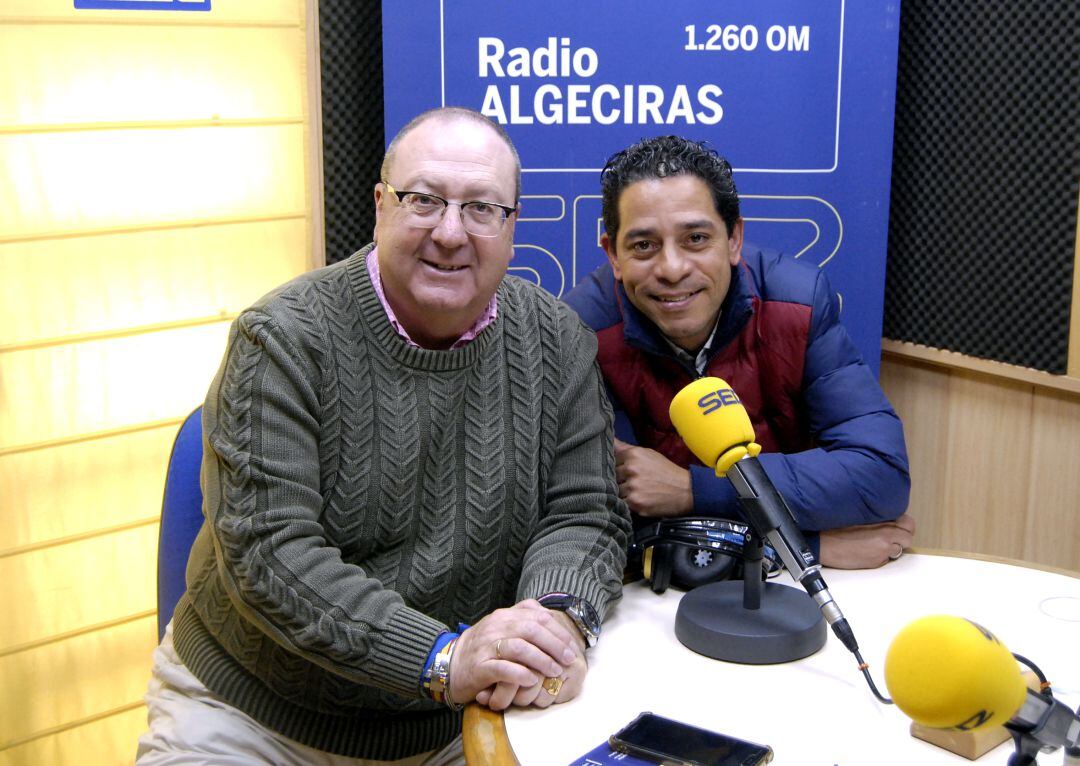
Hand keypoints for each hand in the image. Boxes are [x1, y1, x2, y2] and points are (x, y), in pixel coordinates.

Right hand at [449, 600, 577, 710]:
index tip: (572, 646)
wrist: (450, 664)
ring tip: (554, 671)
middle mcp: (496, 626)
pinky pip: (503, 668)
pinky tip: (532, 679)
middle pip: (532, 629)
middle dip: (555, 644)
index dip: (559, 631)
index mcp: (505, 615)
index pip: (538, 615)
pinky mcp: (479, 667)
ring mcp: (487, 645)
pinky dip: (520, 674)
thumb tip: (557, 625)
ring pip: (519, 647)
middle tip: (568, 659)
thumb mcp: (503, 628)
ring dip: (541, 660)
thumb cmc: (484, 649)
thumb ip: (525, 621)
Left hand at [613, 438, 692, 516]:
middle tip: (633, 482)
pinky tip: (639, 499)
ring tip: (637, 491)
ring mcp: (633, 487)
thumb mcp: (648, 454)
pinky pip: (621, 503)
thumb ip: (625, 448)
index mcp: (633, 455)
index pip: (610, 459)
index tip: (624, 470)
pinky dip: (627, 503)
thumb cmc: (666, 471)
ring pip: (615, 490)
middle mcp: (631, 469)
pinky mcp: (635, 503)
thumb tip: (609, 438)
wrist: (686, 491)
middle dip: (619, 479)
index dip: (616, 466)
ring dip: (623, 492)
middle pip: (611, 476)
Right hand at [819, 513, 915, 568]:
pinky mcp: (876, 562)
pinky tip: (866, 552)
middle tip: (890, 538)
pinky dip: (880, 556)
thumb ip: (877, 518)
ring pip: (898, 550)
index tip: (898, 526)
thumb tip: (889, 521)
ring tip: (875, 545)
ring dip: (891, 548)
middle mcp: (886, 536)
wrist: (823, 543)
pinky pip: (885, 559)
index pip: (908, 523)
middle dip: (902, 538)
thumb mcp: (858, 515)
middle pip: (908, 538)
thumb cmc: (835, 527)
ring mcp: (882, 550)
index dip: (904, 526)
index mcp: (882, 521)